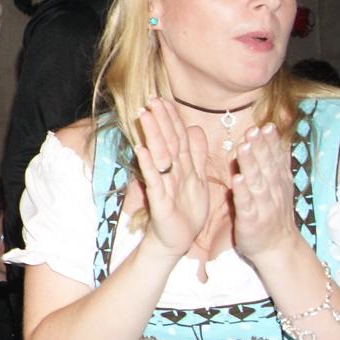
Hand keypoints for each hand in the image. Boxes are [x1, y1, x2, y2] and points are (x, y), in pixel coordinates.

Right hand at [132, 96, 210, 256]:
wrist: (177, 239)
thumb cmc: (185, 210)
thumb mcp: (197, 178)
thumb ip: (196, 154)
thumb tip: (194, 128)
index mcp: (180, 166)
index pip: (176, 137)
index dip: (171, 118)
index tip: (164, 99)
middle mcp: (169, 172)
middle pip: (166, 142)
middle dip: (160, 120)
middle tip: (151, 100)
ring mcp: (163, 185)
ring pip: (159, 156)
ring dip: (152, 135)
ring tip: (144, 116)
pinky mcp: (159, 201)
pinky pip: (154, 180)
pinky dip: (148, 165)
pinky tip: (143, 150)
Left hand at [232, 124, 302, 271]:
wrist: (277, 249)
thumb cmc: (272, 215)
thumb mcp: (277, 189)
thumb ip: (272, 167)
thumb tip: (272, 142)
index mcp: (277, 183)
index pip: (275, 159)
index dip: (271, 143)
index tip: (267, 126)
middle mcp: (272, 192)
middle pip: (267, 166)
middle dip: (261, 147)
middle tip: (255, 129)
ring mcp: (262, 206)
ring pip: (257, 181)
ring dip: (251, 164)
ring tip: (244, 146)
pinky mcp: (251, 220)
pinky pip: (246, 204)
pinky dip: (242, 192)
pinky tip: (237, 179)